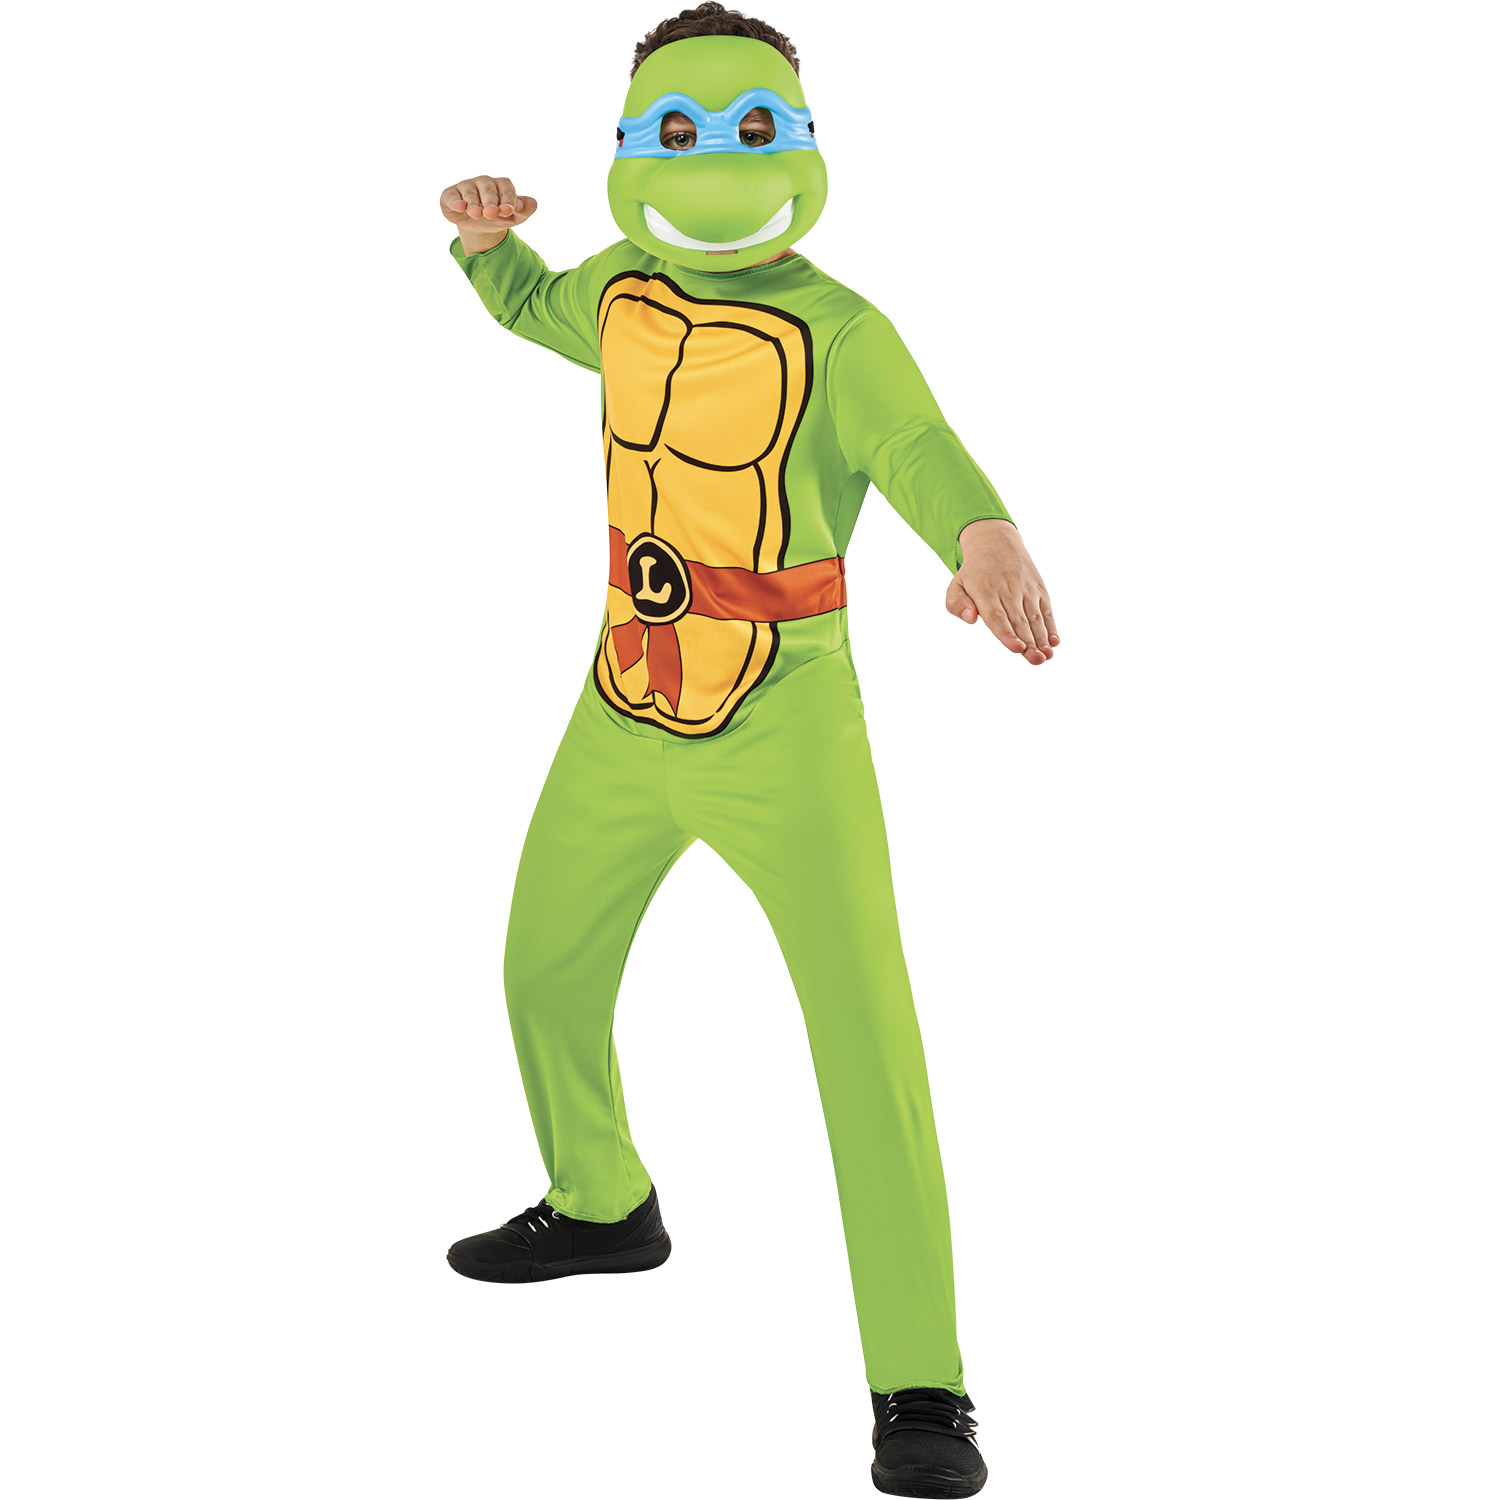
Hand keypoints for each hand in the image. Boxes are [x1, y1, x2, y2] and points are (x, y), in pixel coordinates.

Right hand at [440, 176, 537, 255]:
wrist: (479, 227)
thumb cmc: (498, 217)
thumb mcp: (514, 217)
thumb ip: (524, 210)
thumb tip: (532, 203)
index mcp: (501, 185)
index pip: (506, 188)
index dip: (508, 199)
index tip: (508, 211)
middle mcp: (483, 182)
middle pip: (488, 189)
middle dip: (490, 201)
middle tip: (491, 213)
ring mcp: (466, 187)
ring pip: (470, 192)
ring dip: (473, 203)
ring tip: (476, 213)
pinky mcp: (450, 195)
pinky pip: (452, 196)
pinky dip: (455, 201)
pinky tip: (460, 206)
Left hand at [946, 518, 1059, 664]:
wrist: (997, 543)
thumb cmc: (974, 574)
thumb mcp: (956, 585)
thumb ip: (956, 604)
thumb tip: (971, 619)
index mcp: (986, 593)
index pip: (997, 617)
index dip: (1007, 634)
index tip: (1017, 648)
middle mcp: (1008, 591)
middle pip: (1019, 621)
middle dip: (1029, 642)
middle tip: (1036, 660)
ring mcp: (1026, 590)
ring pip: (1035, 618)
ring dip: (1042, 638)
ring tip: (1047, 656)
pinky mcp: (1039, 590)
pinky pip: (1046, 610)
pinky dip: (1051, 626)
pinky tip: (1054, 641)